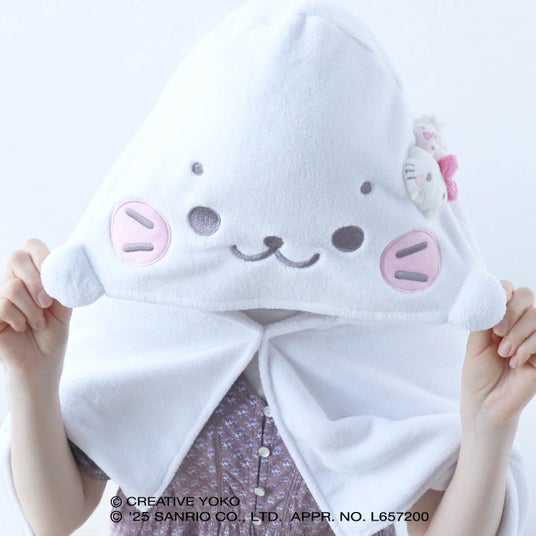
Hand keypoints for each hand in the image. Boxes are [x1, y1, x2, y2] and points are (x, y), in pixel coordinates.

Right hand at [0, 239, 71, 383]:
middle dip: (38, 282)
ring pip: (12, 285)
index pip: (31, 246)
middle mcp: (12, 280)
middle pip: (17, 257)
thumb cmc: (53, 332)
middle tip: (47, 303)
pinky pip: (2, 305)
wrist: (43, 363)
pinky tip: (21, 327)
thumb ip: (61, 283)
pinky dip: (18, 318)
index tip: (55, 278)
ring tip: (38, 323)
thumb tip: (64, 264)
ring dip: (32, 308)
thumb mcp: (64, 305)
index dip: (43, 256)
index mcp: (32, 274)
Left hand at [461, 281, 535, 432]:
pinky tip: (515, 361)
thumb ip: (485, 318)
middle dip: (511, 312)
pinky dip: (528, 346)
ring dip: (518, 333)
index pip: (510, 290)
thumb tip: (492, 297)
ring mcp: (534, 339)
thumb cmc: (478, 374)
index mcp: (501, 318)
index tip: (493, 308)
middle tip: (498, 333)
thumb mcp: (475, 341)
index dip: (504, 292)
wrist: (485, 404)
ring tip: (504, 352)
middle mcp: (520, 325)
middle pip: (527, 296)